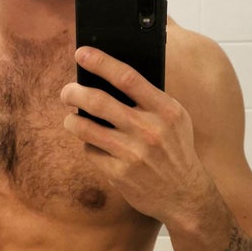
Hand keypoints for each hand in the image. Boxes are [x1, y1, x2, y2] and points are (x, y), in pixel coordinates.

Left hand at [61, 46, 213, 225]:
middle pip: (99, 101)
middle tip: (66, 92)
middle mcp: (149, 130)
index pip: (127, 77)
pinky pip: (91, 152)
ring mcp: (133, 154)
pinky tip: (92, 144)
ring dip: (72, 121)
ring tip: (71, 118)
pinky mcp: (119, 174)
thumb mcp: (175, 120)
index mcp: (165, 110)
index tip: (82, 53)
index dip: (101, 62)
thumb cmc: (176, 152)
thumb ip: (150, 100)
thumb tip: (110, 78)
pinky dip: (88, 145)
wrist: (185, 196)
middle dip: (74, 92)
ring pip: (86, 128)